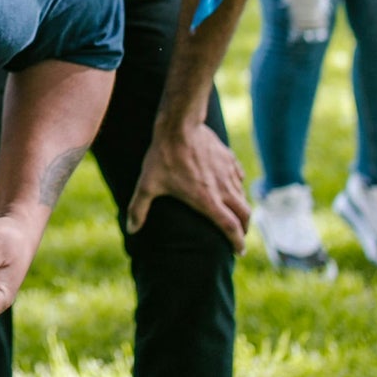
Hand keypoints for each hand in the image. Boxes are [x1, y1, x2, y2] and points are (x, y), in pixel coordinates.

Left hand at [126, 123, 249, 249]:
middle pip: (244, 214)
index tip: (238, 251)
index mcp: (207, 200)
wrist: (179, 125)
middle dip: (245, 228)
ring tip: (234, 214)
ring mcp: (227, 173)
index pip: (231, 227)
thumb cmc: (163, 156)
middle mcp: (223, 189)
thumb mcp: (147, 184)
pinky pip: (239, 177)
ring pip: (243, 196)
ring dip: (241, 208)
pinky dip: (238, 186)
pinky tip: (231, 186)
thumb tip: (131, 229)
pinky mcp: (228, 158)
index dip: (238, 242)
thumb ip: (139, 209)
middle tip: (239, 235)